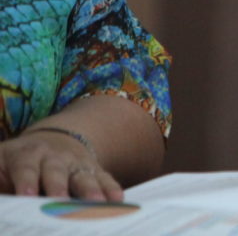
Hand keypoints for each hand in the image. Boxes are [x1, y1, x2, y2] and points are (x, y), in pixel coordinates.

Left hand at [0, 129, 123, 201]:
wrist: (51, 142)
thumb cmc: (16, 164)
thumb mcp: (0, 164)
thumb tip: (1, 202)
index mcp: (27, 155)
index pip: (26, 168)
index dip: (26, 180)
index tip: (26, 195)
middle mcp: (54, 157)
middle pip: (57, 171)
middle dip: (59, 186)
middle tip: (59, 200)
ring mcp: (77, 163)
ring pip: (83, 176)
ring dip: (90, 190)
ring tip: (95, 204)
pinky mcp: (94, 171)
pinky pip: (105, 179)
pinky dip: (111, 190)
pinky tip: (118, 201)